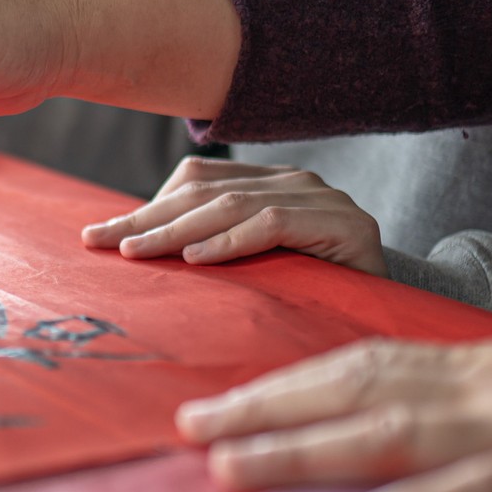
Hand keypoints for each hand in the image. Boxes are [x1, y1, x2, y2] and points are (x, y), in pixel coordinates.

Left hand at [83, 157, 387, 275]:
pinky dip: (230, 242)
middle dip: (146, 220)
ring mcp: (322, 198)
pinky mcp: (343, 225)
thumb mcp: (256, 268)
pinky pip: (273, 225)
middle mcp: (293, 181)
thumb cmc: (317, 294)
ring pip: (231, 206)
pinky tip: (195, 260)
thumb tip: (133, 252)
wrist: (395, 310)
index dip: (144, 208)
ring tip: (136, 252)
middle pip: (204, 193)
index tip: (96, 237)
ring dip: (176, 231)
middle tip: (100, 242)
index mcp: (268, 182)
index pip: (194, 184)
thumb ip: (212, 247)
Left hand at [177, 331, 491, 491]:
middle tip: (190, 431)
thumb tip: (349, 415)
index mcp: (455, 369)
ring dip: (307, 452)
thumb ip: (433, 393)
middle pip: (348, 393)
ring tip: (234, 468)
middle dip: (264, 411)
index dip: (274, 386)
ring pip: (391, 436)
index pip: (348, 369)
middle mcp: (468, 391)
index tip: (207, 406)